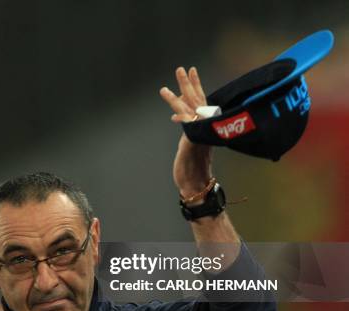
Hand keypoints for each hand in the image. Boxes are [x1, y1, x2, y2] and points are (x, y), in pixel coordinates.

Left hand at [159, 67, 211, 198]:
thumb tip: (182, 119)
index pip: (200, 100)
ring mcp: (199, 133)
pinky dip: (180, 118)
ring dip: (178, 97)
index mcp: (203, 126)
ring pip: (189, 110)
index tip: (192, 71)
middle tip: (182, 68)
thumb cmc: (194, 167)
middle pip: (196, 100)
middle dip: (188, 84)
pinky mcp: (193, 142)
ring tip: (166, 86)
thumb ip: (191, 130)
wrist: (198, 184)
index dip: (196, 85)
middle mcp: (203, 127)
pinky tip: (173, 113)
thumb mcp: (191, 144)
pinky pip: (187, 126)